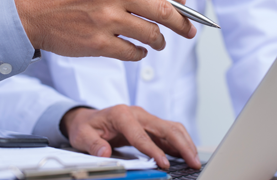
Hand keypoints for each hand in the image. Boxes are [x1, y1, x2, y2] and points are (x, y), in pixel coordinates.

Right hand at [13, 0, 196, 60]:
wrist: (31, 12)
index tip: (184, 5)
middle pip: (164, 10)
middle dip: (183, 23)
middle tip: (190, 30)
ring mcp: (106, 19)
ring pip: (152, 33)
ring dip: (161, 41)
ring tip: (159, 43)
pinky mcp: (98, 43)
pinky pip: (133, 52)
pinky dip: (141, 54)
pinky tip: (139, 51)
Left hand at [60, 105, 201, 169]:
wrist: (87, 118)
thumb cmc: (86, 127)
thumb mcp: (81, 136)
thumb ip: (93, 144)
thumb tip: (104, 153)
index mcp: (121, 114)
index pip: (141, 135)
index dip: (154, 150)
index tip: (164, 164)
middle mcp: (137, 113)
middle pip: (165, 127)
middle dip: (182, 144)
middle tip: (193, 161)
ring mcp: (145, 118)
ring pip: (171, 128)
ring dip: (185, 143)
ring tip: (195, 159)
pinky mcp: (149, 125)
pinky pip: (168, 132)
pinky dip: (180, 142)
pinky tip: (187, 154)